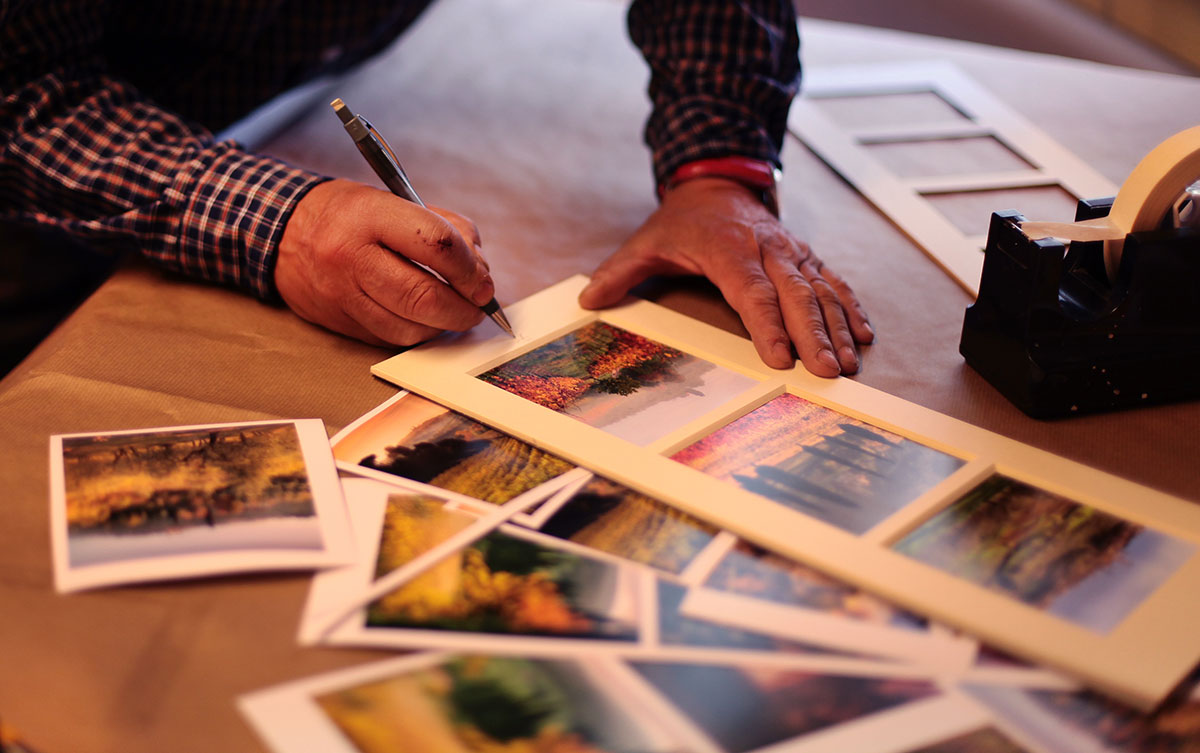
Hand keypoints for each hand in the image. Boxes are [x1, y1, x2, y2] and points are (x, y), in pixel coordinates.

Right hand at [275, 179, 493, 345]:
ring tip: (454, 312)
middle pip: (424, 297)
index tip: (483, 280)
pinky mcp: (339, 323)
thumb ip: (446, 229)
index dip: (470, 269)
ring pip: (409, 328)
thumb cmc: (352, 215)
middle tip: (479, 306)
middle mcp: (351, 257)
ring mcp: (342, 295)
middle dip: (464, 309)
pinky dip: (418, 333)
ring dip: (443, 326)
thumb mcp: (397, 200)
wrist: (285, 234)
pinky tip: (425, 319)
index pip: (436, 245)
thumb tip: (480, 272)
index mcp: (370, 216)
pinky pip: (391, 339)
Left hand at [578, 177, 872, 376]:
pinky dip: (850, 308)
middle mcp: (767, 249)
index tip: (781, 358)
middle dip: (814, 335)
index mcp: (728, 248)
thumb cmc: (683, 220)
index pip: (751, 291)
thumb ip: (620, 272)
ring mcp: (792, 252)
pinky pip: (833, 282)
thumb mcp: (646, 241)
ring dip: (836, 328)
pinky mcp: (807, 256)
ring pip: (821, 290)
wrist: (719, 179)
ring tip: (849, 365)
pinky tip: (863, 336)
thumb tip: (588, 299)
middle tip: (827, 372)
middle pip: (795, 295)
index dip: (768, 325)